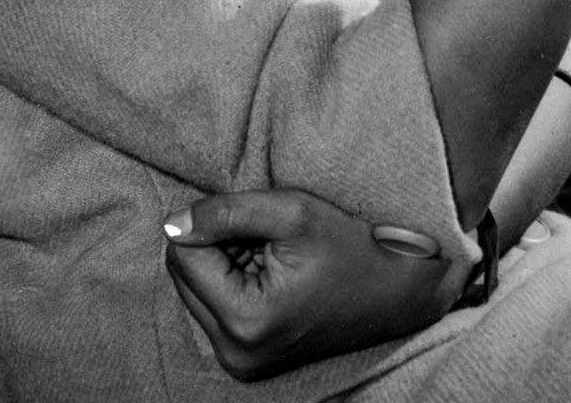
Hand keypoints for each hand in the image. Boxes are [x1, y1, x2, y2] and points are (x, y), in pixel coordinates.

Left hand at [163, 190, 463, 380]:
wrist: (397, 292)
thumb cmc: (350, 247)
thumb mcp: (290, 211)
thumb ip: (225, 212)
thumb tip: (173, 222)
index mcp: (245, 319)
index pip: (182, 255)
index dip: (208, 223)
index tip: (252, 217)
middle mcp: (236, 351)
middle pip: (184, 275)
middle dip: (215, 244)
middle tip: (265, 236)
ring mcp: (242, 360)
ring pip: (197, 288)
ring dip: (224, 261)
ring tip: (272, 254)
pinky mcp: (248, 358)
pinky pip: (216, 305)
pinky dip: (235, 280)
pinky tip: (273, 271)